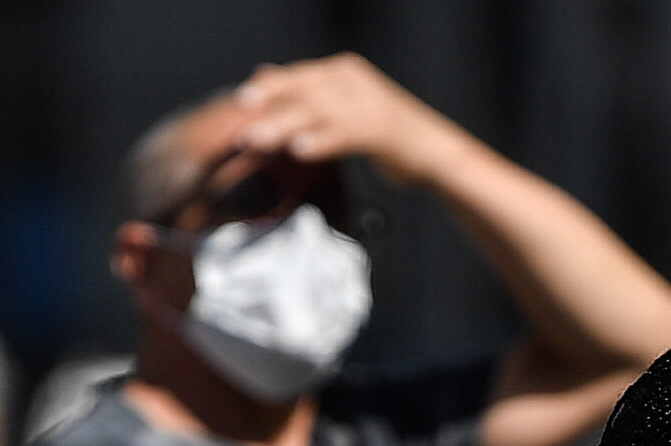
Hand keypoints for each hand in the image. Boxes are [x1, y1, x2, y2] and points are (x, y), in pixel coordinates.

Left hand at [232, 54, 471, 186]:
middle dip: (271, 103)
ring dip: (285, 125)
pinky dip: (322, 140)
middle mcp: (354, 81)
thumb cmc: (385, 133)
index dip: (269, 87)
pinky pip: (345, 133)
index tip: (239, 100)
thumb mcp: (341, 106)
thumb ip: (306, 93)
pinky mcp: (381, 129)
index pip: (299, 76)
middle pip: (305, 91)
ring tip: (258, 138)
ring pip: (318, 112)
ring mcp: (369, 103)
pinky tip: (302, 149)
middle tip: (241, 115)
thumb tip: (264, 75)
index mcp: (343, 72)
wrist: (431, 149)